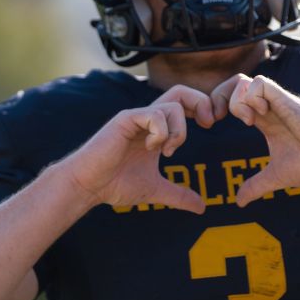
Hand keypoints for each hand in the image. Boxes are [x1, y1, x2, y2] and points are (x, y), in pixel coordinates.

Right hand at [57, 85, 214, 213]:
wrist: (88, 187)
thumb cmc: (115, 184)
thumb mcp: (155, 190)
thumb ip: (178, 195)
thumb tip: (201, 207)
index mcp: (157, 129)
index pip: (184, 103)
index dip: (203, 107)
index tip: (210, 126)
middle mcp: (148, 118)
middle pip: (181, 91)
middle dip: (201, 103)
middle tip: (208, 124)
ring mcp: (137, 117)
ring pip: (173, 106)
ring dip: (179, 131)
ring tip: (168, 151)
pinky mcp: (125, 120)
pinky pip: (154, 115)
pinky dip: (161, 133)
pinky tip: (151, 149)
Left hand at [211, 74, 299, 205]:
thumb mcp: (275, 176)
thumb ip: (256, 186)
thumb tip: (239, 202)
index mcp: (263, 119)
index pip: (233, 98)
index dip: (217, 106)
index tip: (211, 126)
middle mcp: (267, 106)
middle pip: (234, 83)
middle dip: (217, 98)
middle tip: (216, 121)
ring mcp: (275, 101)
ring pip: (243, 81)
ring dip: (235, 101)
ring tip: (247, 122)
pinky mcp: (285, 99)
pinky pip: (259, 84)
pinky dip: (252, 99)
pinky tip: (259, 118)